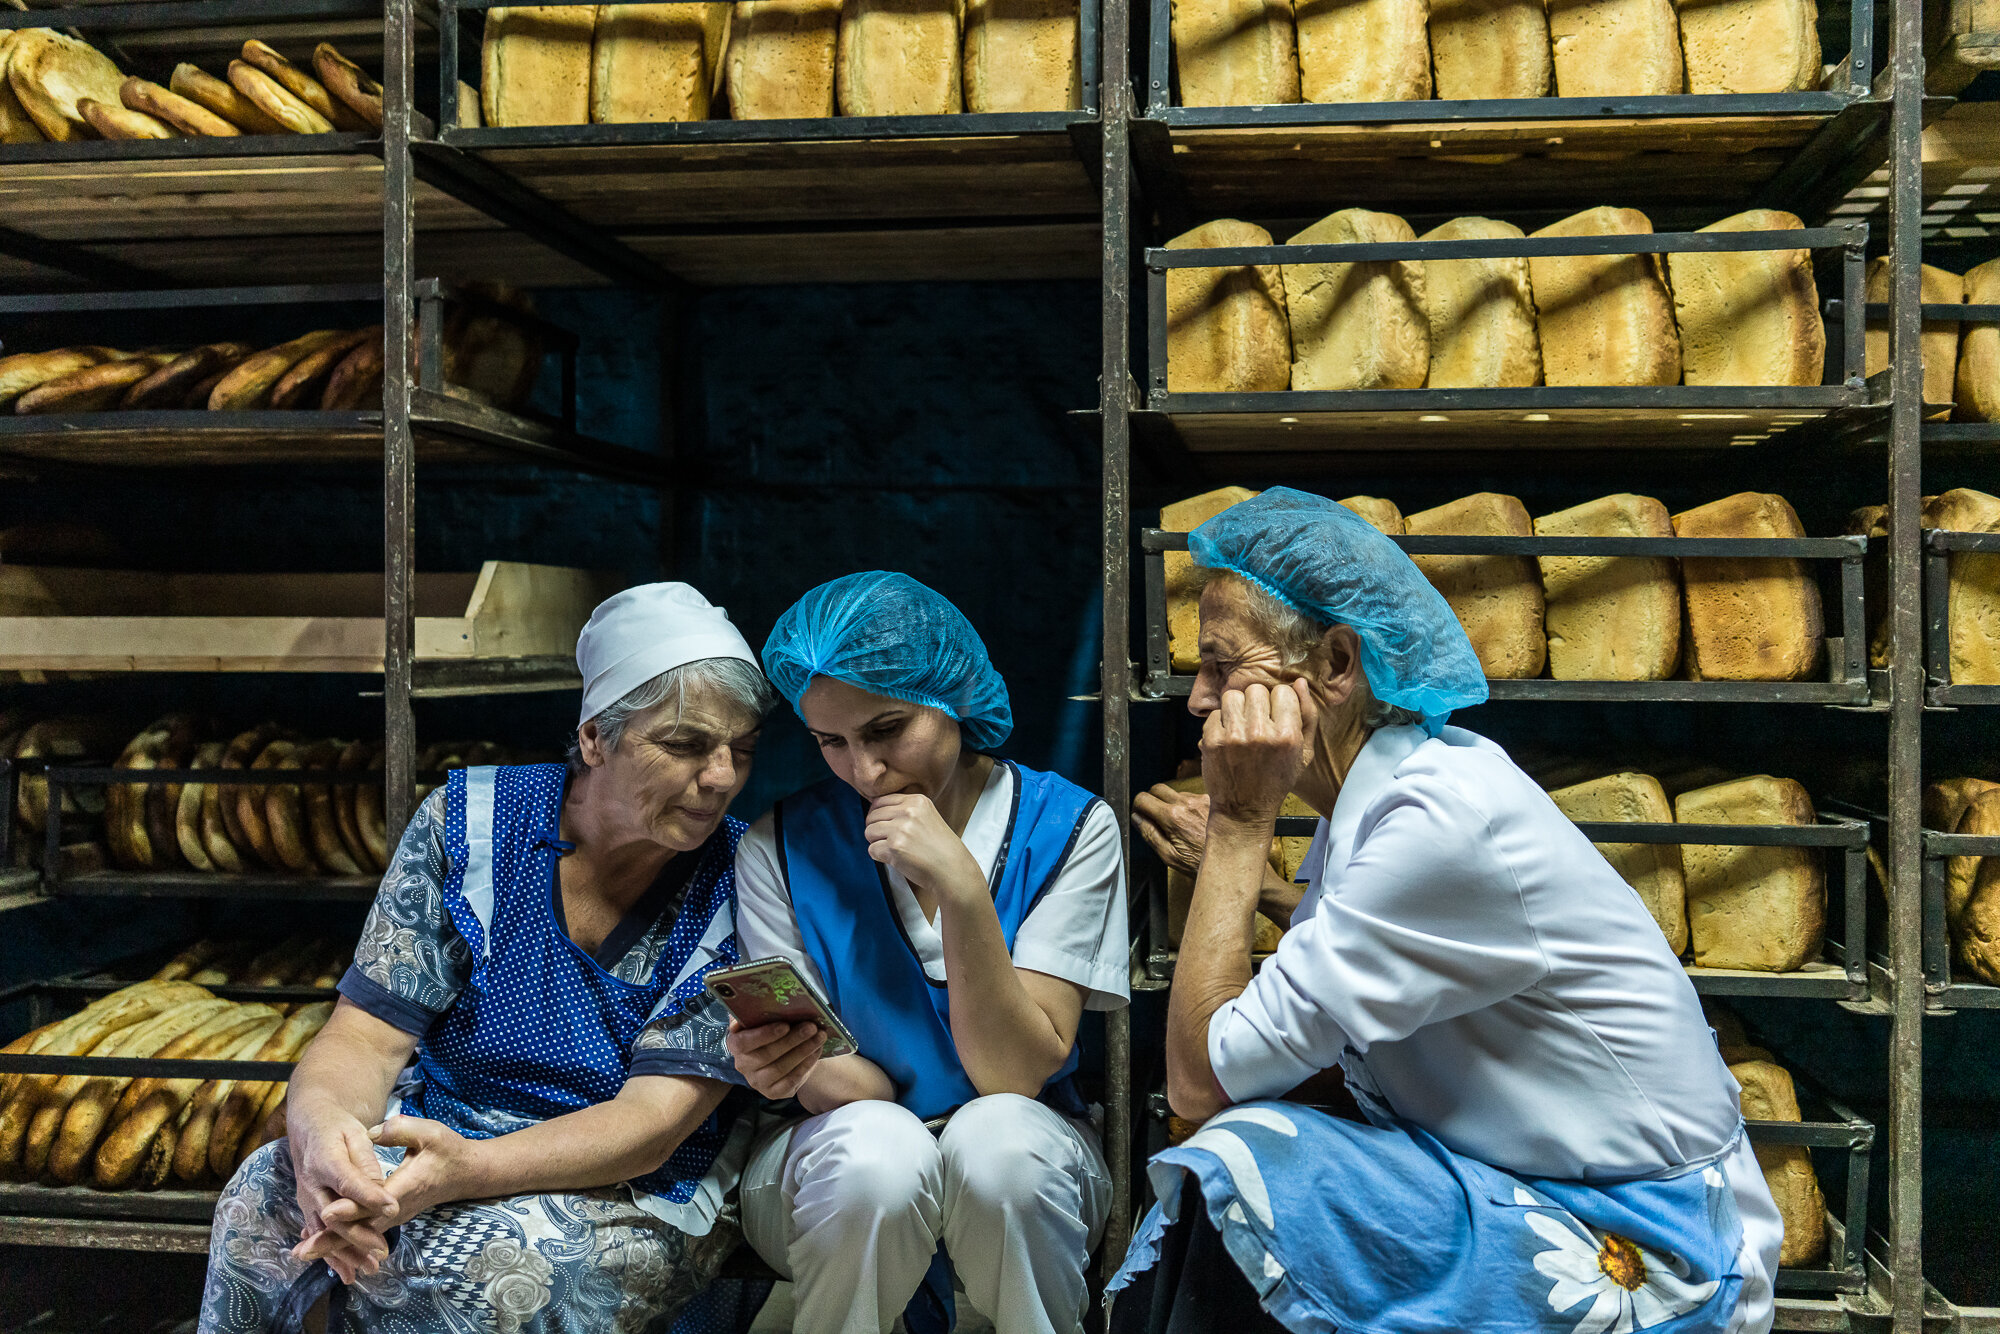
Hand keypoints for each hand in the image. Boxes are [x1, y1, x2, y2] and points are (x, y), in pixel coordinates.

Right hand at [287, 1107, 398, 1282]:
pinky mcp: (308, 1210)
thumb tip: (379, 1187)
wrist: (310, 1129)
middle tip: (383, 1250)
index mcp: (324, 1159)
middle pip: (334, 1215)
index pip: (348, 1181)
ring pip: (326, 1232)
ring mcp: (307, 1200)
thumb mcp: (355, 1133)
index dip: (369, 1196)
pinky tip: (348, 1273)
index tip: (392, 1208)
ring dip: (346, 1252)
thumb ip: (366, 1160)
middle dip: (358, 1235)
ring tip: (370, 1267)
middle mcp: (311, 1184)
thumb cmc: (338, 1129)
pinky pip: (320, 1236)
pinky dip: (332, 1255)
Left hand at [295, 1114, 479, 1274]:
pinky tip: (320, 1243)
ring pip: (361, 1235)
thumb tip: (373, 1132)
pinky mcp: (390, 1218)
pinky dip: (342, 1240)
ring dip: (333, 1244)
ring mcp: (394, 1217)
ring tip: (304, 1251)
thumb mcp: (430, 1132)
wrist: (465, 1173)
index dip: (351, 1208)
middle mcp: (399, 1208)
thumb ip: (402, 1130)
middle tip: (303, 1250)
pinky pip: (364, 1233)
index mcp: (408, 1186)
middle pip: (362, 1228)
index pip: (375, 1203)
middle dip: (333, 1239)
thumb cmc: (447, 1150)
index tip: (328, 1212)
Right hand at [726, 1019, 822, 1099]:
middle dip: (792, 1039)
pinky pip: (790, 1080)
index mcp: (735, 1044)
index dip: (763, 1034)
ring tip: (819, 1037)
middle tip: (811, 1027)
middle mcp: (743, 1065)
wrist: (785, 1055)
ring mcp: (757, 1081)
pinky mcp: (772, 1092)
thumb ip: (759, 1012)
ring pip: (780, 1068)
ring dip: (803, 1051)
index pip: (743, 1042)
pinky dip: (805, 1065)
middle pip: (767, 1054)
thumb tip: (762, 1001)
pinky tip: (816, 1051)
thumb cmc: (773, 1032)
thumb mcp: (763, 1020)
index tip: (785, 1025)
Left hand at [863, 795, 980, 894]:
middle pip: (872, 815)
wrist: (952, 870)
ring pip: (869, 831)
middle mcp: (908, 811)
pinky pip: (871, 849)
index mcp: (917, 801)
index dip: (878, 815)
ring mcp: (901, 829)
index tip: (884, 825)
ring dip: (876, 842)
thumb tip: (876, 812)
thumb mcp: (928, 817)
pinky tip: (894, 859)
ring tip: (892, 850)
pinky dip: (879, 856)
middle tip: (887, 840)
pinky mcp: (895, 847)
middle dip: (875, 829)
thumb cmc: (941, 848)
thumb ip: (906, 811)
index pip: (880, 800)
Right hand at [1132, 785, 1209, 875]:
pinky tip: (1195, 822)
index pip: (1143, 798)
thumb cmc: (1202, 863)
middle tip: (1155, 817)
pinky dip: (1189, 806)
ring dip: (1172, 804)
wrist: (1233, 860)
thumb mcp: (1169, 856)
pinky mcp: (1212, 800)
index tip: (1140, 814)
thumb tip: (1137, 819)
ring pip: (1176, 793)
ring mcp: (1201, 799)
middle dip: (1152, 800)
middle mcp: (1187, 803)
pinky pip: (1193, 797)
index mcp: (1173, 817)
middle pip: (1157, 788)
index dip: (1138, 807)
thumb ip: (1149, 834)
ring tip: (1181, 825)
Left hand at [1200, 682, 1315, 827]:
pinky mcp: (1212, 740)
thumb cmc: (1277, 780)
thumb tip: (1300, 682)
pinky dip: (1220, 722)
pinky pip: (1215, 713)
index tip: (1276, 718)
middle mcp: (1260, 733)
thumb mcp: (1303, 753)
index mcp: (1287, 735)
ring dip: (1237, 708)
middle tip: (1258, 723)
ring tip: (1242, 727)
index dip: (1280, 702)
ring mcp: (1233, 736)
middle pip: (1257, 689)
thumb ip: (1307, 716)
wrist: (1244, 809)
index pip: (1283, 691)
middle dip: (1257, 703)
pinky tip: (1228, 739)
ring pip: (1233, 695)